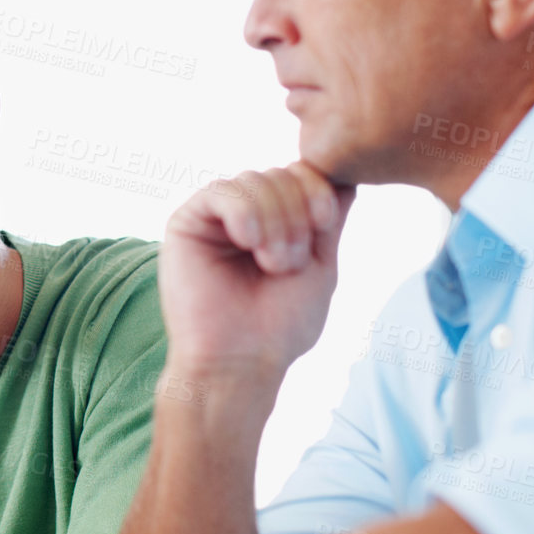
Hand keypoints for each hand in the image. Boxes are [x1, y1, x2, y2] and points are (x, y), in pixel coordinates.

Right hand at [159, 162, 355, 372]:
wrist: (241, 361)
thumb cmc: (280, 324)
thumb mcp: (320, 263)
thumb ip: (329, 218)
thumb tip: (347, 173)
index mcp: (276, 220)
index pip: (302, 173)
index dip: (318, 189)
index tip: (325, 223)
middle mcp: (245, 213)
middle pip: (281, 173)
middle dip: (296, 214)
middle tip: (288, 263)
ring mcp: (215, 216)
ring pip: (255, 179)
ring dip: (274, 222)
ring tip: (271, 264)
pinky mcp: (186, 222)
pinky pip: (221, 191)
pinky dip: (243, 212)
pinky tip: (247, 241)